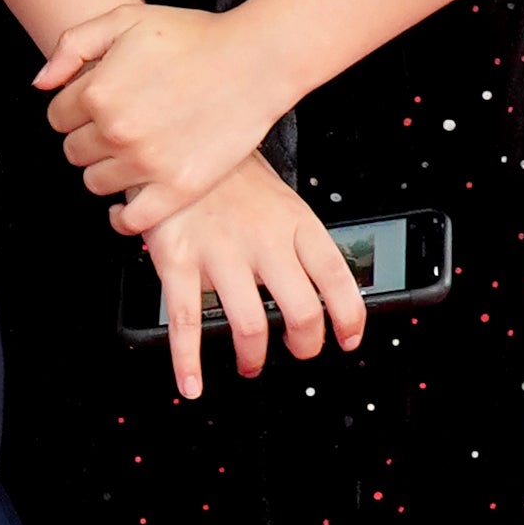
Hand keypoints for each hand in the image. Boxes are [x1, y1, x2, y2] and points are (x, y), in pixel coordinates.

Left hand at [36, 0, 296, 232]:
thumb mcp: (125, 19)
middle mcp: (116, 131)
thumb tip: (40, 83)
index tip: (97, 106)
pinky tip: (127, 204)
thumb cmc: (195, 37)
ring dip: (106, 170)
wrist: (255, 61)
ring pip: (95, 183)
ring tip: (133, 152)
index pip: (57, 117)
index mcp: (98, 92)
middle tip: (119, 127)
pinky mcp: (177, 189)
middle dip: (89, 138)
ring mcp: (146, 163)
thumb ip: (72, 45)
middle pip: (73, 151)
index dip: (75, 109)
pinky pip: (131, 220)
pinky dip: (123, 217)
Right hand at [128, 153, 368, 401]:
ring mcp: (220, 252)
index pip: (337, 279)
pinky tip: (192, 383)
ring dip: (254, 356)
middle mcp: (264, 240)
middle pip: (301, 312)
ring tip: (250, 362)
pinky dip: (188, 361)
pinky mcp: (178, 260)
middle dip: (304, 345)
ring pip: (251, 324)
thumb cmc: (228, 175)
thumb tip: (319, 289)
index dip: (349, 317)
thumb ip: (297, 241)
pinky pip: (186, 322)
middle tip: (298, 352)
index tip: (348, 338)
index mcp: (295, 222)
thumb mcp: (279, 197)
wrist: (174, 141)